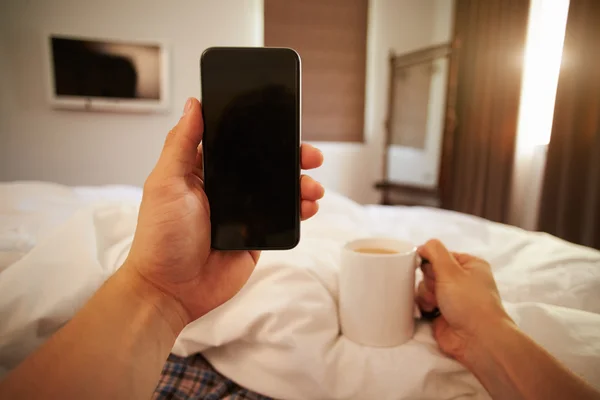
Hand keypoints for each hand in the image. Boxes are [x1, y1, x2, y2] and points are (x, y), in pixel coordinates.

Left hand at [123, 98, 324, 328]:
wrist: (171, 289)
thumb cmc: (160, 238)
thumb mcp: (165, 183)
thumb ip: (181, 144)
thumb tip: (194, 104)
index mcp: (202, 170)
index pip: (236, 142)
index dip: (260, 131)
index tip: (282, 122)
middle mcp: (226, 188)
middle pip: (264, 164)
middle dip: (290, 157)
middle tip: (310, 154)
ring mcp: (243, 212)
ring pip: (279, 190)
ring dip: (301, 184)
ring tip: (313, 187)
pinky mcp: (256, 235)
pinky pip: (282, 219)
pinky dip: (300, 211)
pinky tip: (309, 206)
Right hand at [417, 240, 513, 362]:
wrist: (477, 339)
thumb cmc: (468, 301)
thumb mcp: (451, 270)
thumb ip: (434, 251)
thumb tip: (423, 246)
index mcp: (469, 265)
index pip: (440, 254)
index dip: (431, 261)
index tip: (429, 269)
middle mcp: (461, 280)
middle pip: (430, 270)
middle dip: (429, 280)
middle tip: (438, 289)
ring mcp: (451, 298)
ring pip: (424, 286)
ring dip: (426, 294)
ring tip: (435, 304)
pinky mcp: (442, 313)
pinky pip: (424, 302)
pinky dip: (424, 305)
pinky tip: (430, 311)